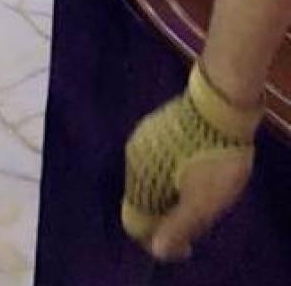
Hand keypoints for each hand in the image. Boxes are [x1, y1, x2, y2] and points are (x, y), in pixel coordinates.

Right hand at [122, 68, 258, 262]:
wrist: (221, 104)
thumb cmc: (212, 158)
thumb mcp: (202, 202)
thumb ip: (178, 227)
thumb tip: (156, 251)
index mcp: (140, 176)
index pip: (136, 220)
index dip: (159, 240)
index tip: (186, 246)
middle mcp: (134, 155)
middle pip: (146, 201)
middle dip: (169, 217)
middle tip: (201, 218)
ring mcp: (145, 136)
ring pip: (154, 180)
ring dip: (173, 195)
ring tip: (202, 194)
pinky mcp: (158, 124)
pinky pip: (160, 161)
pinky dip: (175, 175)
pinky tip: (197, 171)